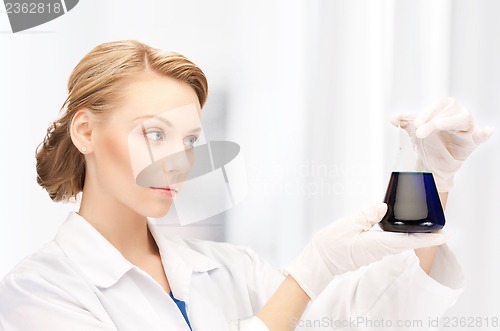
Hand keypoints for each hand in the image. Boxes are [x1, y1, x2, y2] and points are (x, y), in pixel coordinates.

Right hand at [285, 204, 446, 299]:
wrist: (318, 262)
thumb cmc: (331, 245)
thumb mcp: (350, 223)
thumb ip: (368, 214)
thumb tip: (384, 207)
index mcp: (378, 244)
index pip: (409, 240)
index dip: (428, 238)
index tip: (445, 235)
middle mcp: (379, 251)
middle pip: (406, 241)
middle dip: (422, 233)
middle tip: (436, 224)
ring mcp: (373, 253)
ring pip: (397, 242)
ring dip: (409, 233)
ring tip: (418, 222)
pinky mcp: (367, 252)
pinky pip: (386, 243)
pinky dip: (395, 234)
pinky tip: (392, 226)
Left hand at [392, 97, 492, 190]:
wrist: (430, 165)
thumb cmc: (426, 143)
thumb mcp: (413, 131)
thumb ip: (405, 122)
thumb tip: (393, 118)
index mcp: (444, 110)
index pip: (440, 103)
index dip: (427, 111)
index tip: (415, 124)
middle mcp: (457, 116)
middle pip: (451, 109)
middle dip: (434, 119)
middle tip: (420, 132)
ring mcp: (466, 129)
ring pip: (463, 118)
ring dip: (448, 122)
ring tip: (437, 126)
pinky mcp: (471, 143)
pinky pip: (480, 136)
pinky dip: (484, 134)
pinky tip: (486, 131)